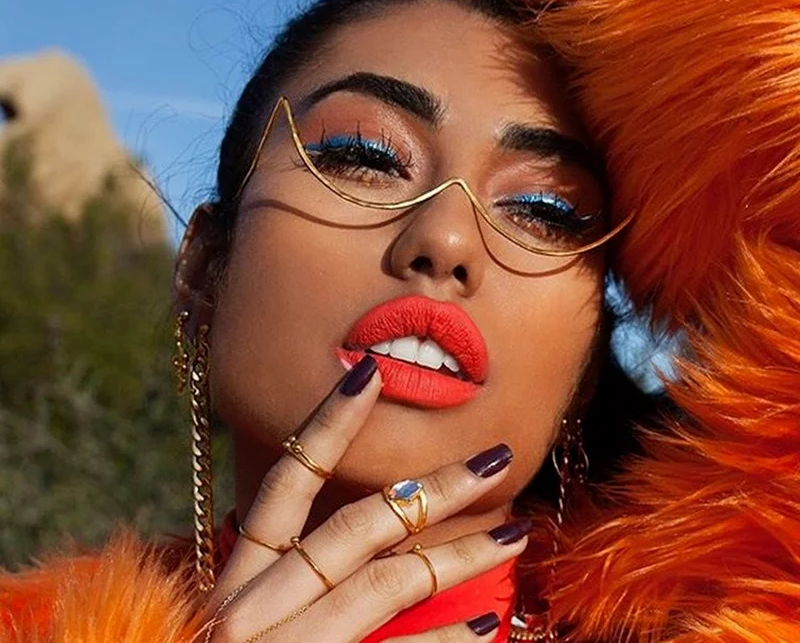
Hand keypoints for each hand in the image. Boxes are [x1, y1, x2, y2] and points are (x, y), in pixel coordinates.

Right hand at [204, 355, 528, 642]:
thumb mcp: (238, 614)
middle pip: (358, 526)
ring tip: (515, 533)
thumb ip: (283, 570)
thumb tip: (365, 526)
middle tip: (495, 458)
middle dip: (432, 487)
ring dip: (459, 555)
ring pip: (387, 582)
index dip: (328, 423)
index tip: (369, 373)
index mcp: (237, 577)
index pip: (287, 480)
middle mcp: (258, 606)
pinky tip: (486, 625)